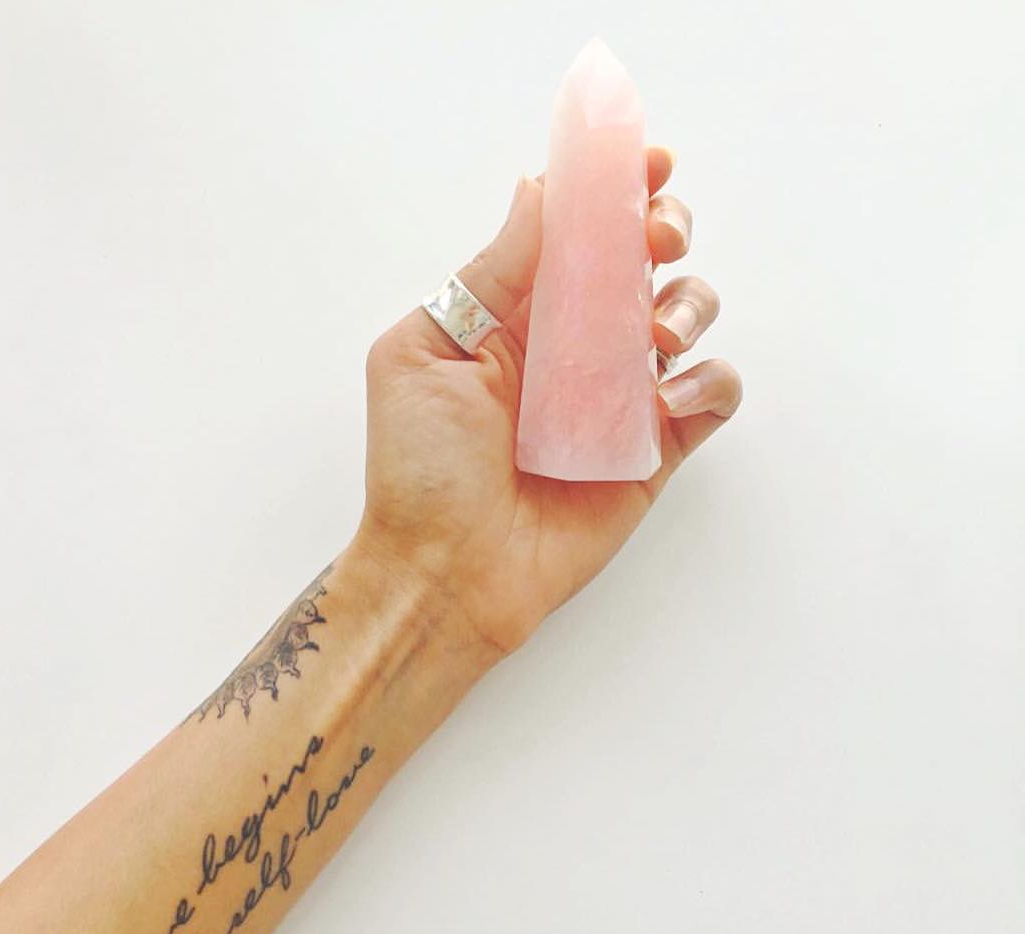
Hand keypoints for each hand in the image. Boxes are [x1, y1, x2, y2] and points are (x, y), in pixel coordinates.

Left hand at [354, 146, 741, 659]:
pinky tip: (670, 397)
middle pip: (645, 260)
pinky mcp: (653, 450)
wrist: (445, 574)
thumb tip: (538, 189)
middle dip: (665, 229)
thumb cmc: (418, 469)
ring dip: (690, 302)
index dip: (616, 187)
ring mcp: (618, 396)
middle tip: (655, 241)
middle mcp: (575, 345)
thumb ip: (489, 274)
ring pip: (689, 317)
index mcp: (518, 313)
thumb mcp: (428, 353)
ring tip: (654, 334)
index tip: (646, 161)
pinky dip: (711, 382)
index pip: (577, 231)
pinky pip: (713, 396)